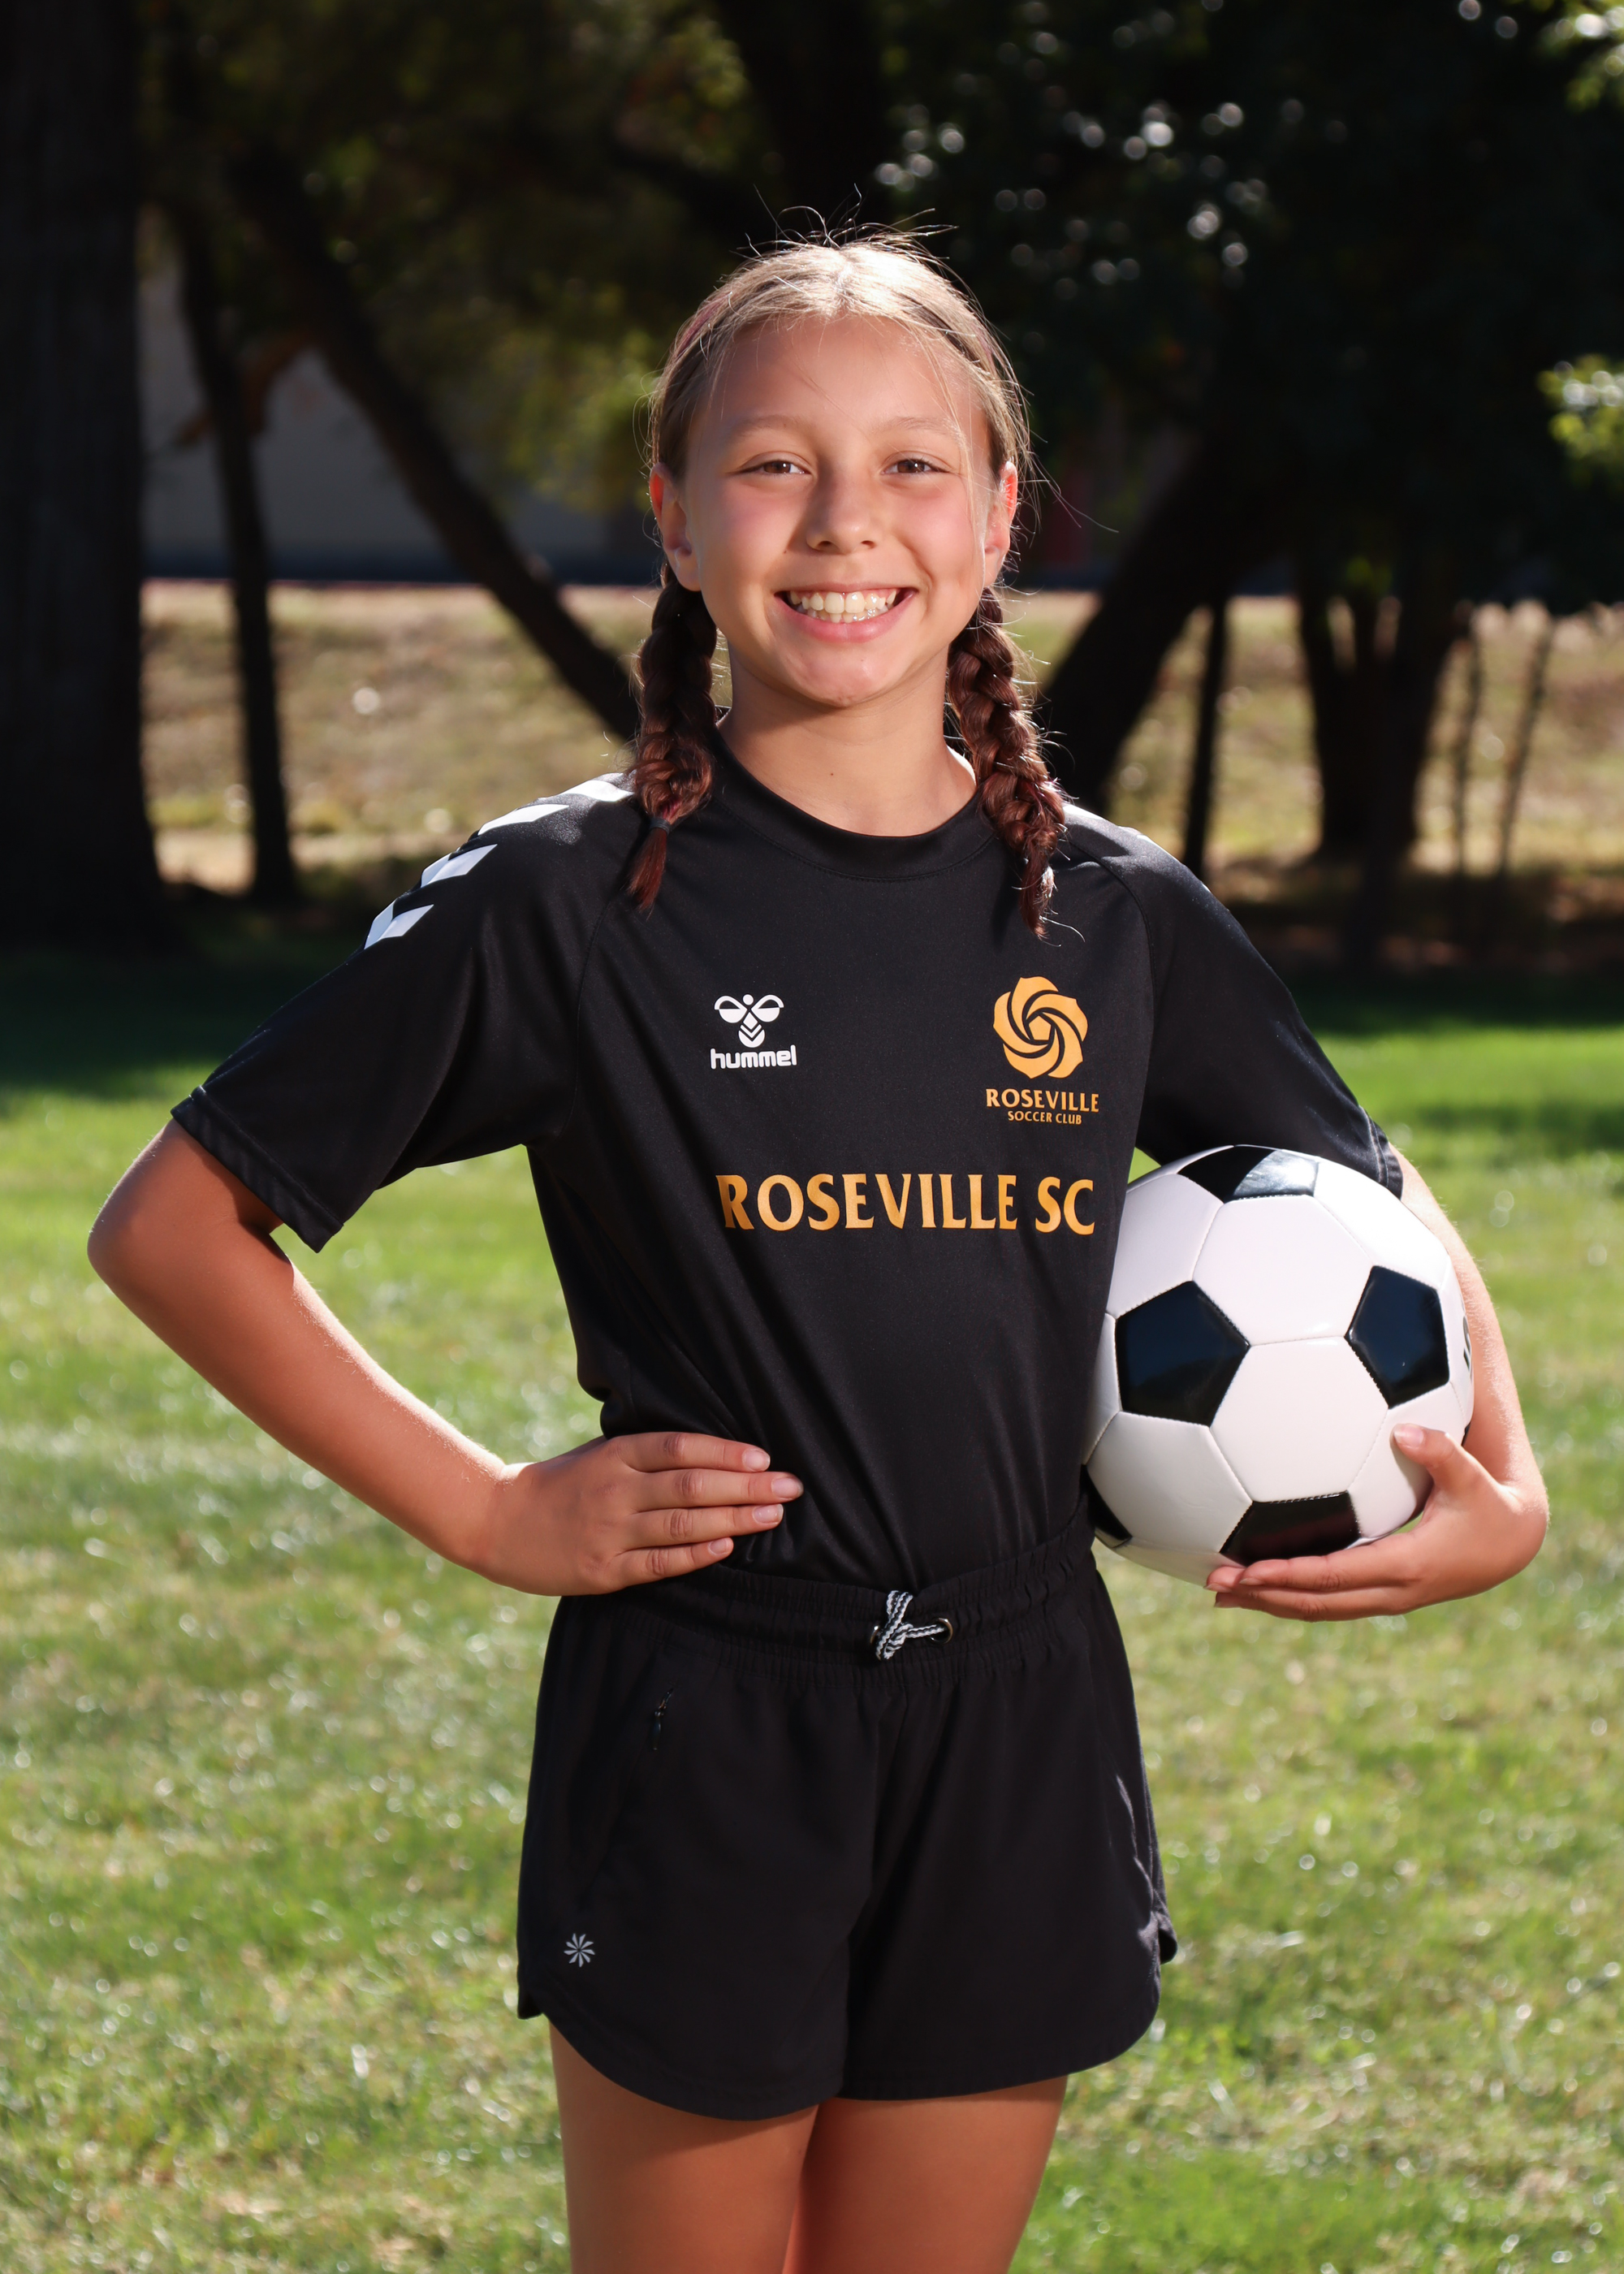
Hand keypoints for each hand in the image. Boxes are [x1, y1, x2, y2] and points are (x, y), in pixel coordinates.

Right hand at [470, 1431, 801, 1596]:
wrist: (498, 1521)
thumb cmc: (562, 1484)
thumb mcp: (599, 1454)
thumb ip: (645, 1453)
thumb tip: (714, 1451)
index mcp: (615, 1454)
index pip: (680, 1449)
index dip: (725, 1453)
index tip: (764, 1459)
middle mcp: (615, 1489)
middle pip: (691, 1485)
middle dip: (747, 1488)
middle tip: (791, 1487)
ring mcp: (609, 1531)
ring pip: (682, 1524)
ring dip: (734, 1520)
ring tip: (773, 1516)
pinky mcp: (603, 1570)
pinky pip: (659, 1563)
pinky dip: (696, 1554)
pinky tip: (728, 1547)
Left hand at [1204, 1423, 1546, 1622]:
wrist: (1512, 1544)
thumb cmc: (1488, 1504)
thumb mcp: (1471, 1477)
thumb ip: (1441, 1451)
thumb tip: (1405, 1429)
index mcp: (1406, 1566)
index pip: (1333, 1576)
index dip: (1287, 1575)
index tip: (1246, 1571)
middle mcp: (1393, 1591)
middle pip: (1316, 1602)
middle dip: (1263, 1595)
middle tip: (1213, 1583)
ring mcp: (1388, 1598)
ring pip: (1319, 1608)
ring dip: (1270, 1603)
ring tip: (1221, 1594)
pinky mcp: (1385, 1594)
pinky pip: (1331, 1601)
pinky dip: (1292, 1596)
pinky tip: (1260, 1585)